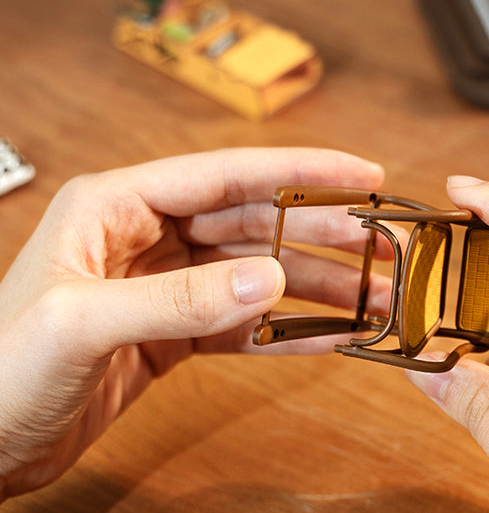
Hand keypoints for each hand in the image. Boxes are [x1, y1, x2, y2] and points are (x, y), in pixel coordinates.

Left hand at [0, 147, 387, 498]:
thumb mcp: (82, 325)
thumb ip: (179, 300)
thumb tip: (271, 278)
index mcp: (117, 206)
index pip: (226, 175)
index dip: (301, 173)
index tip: (362, 177)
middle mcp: (147, 237)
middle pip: (254, 224)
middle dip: (322, 236)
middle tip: (381, 249)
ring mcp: (165, 286)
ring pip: (257, 274)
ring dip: (315, 288)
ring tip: (370, 301)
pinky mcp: (174, 332)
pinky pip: (243, 326)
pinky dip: (286, 333)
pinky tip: (329, 340)